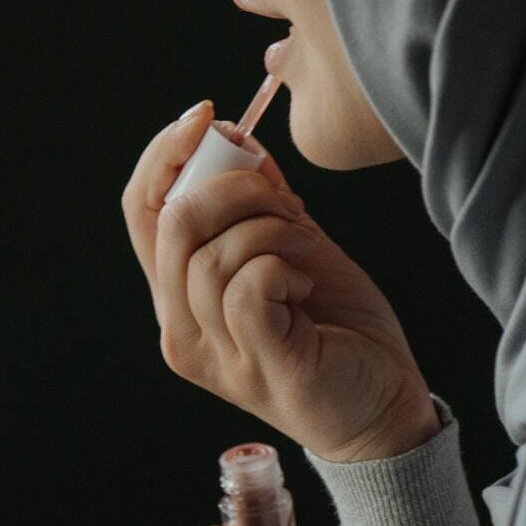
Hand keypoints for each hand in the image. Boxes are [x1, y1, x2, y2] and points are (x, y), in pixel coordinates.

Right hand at [120, 101, 437, 462]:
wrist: (384, 408)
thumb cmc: (338, 330)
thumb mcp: (293, 249)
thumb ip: (261, 206)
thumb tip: (239, 143)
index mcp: (178, 297)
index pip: (142, 212)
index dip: (165, 156)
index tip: (207, 117)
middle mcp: (182, 330)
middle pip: (171, 224)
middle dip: (233, 185)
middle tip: (284, 199)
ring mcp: (216, 354)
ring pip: (211, 255)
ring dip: (270, 228)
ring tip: (305, 246)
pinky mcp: (258, 366)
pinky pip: (247, 287)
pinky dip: (282, 266)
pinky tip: (306, 284)